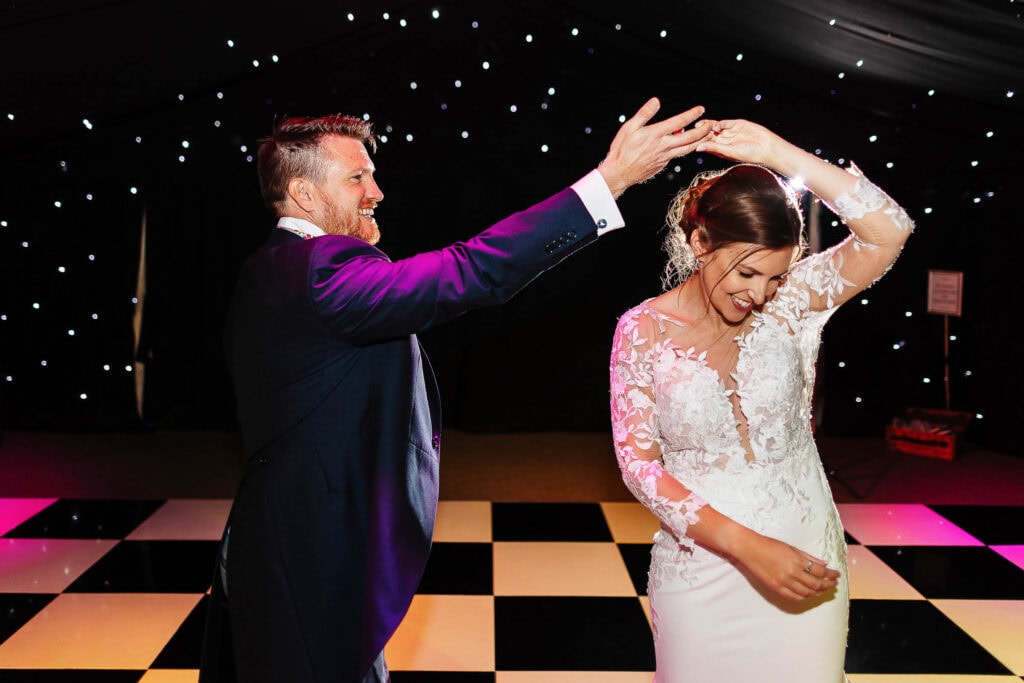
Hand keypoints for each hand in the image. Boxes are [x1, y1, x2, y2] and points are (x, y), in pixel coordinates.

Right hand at [598, 98, 713, 197]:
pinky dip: (688, 149)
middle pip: (690, 138)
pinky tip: (690, 145)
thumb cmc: (622, 149)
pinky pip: (679, 155)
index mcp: (656, 134)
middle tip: (712, 124)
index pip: (679, 122)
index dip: (691, 114)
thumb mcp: (629, 128)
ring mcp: (665, 156)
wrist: (620, 172)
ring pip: (688, 149)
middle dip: (703, 130)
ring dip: (700, 141)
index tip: (701, 109)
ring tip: (708, 135)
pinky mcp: (664, 164)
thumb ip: (644, 114)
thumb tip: (656, 101)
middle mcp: (664, 146)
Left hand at [695, 119, 784, 166]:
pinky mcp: (736, 124)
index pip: (706, 144)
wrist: (766, 147)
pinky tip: (715, 125)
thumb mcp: (729, 151)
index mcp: (720, 150)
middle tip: (694, 130)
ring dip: (707, 126)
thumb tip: (698, 148)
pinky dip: (718, 123)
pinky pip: (724, 122)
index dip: (699, 142)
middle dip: (701, 132)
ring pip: (714, 127)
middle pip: (709, 135)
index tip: (690, 140)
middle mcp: (724, 141)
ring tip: (700, 125)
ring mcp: (729, 132)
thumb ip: (714, 148)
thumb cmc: (749, 154)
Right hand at [731, 532, 840, 601]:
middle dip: (827, 584)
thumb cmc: (769, 545)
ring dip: (817, 592)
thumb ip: (808, 557)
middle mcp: (791, 573)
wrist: (749, 549)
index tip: (836, 574)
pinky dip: (804, 597)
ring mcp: (783, 582)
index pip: (820, 571)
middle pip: (816, 584)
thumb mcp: (791, 547)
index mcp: (797, 561)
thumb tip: (824, 564)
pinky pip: (794, 597)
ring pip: (806, 593)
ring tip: (823, 589)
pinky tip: (809, 594)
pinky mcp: (776, 588)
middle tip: (833, 583)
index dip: (831, 574)